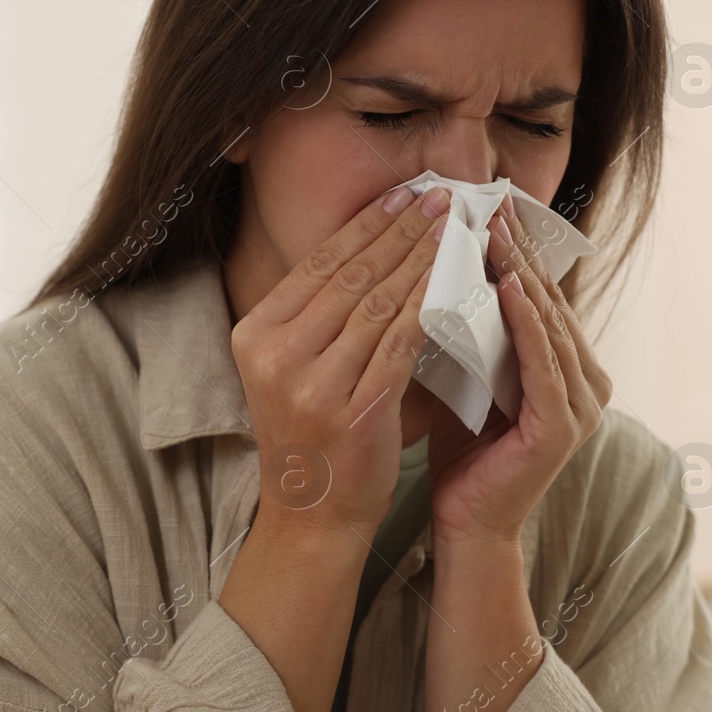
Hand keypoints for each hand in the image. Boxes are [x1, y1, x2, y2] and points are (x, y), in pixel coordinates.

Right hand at [230, 184, 451, 536]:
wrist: (312, 518)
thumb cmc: (314, 436)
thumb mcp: (294, 368)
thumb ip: (321, 316)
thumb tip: (376, 249)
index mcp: (255, 334)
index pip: (319, 263)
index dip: (367, 224)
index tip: (406, 193)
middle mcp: (275, 354)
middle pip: (350, 276)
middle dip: (402, 230)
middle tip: (441, 197)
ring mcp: (310, 384)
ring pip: (378, 303)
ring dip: (423, 260)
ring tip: (455, 230)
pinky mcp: (352, 410)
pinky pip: (400, 344)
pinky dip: (430, 307)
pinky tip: (456, 283)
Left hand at [427, 195, 612, 547]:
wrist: (465, 525)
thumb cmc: (463, 453)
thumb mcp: (471, 376)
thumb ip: (477, 331)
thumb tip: (448, 267)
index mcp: (570, 369)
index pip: (542, 295)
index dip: (517, 250)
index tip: (488, 205)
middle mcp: (587, 383)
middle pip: (550, 301)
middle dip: (519, 251)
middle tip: (492, 202)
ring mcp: (582, 406)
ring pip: (549, 324)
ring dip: (522, 275)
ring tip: (496, 232)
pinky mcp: (563, 427)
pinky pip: (545, 362)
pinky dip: (529, 323)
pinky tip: (511, 288)